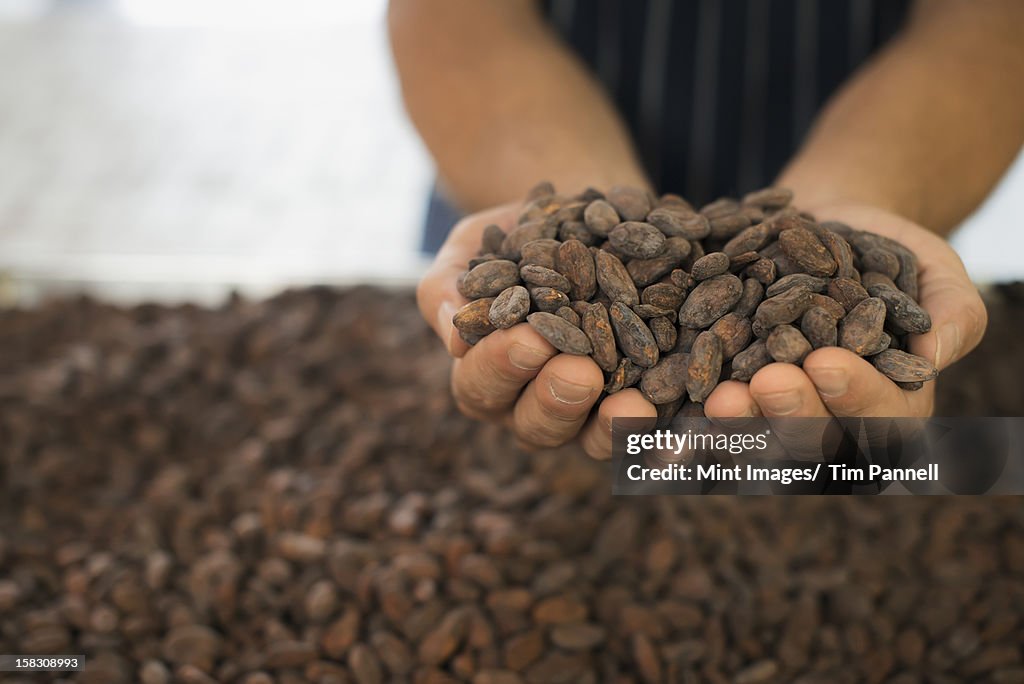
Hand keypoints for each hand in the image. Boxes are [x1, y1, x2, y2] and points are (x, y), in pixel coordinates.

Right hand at [417, 205, 656, 455]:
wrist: (589, 218)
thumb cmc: (518, 235)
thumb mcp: (474, 247)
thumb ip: (451, 287)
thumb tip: (453, 333)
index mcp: (489, 376)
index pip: (482, 384)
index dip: (501, 367)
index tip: (526, 338)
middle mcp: (538, 405)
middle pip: (538, 425)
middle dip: (557, 400)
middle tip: (579, 372)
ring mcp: (595, 413)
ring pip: (599, 440)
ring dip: (616, 428)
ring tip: (634, 405)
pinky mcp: (650, 403)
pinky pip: (662, 429)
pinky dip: (675, 427)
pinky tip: (691, 414)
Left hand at [704, 203, 986, 419]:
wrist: (822, 226)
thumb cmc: (892, 251)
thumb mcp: (937, 272)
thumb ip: (953, 313)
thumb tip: (931, 356)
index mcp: (889, 404)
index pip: (880, 416)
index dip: (854, 396)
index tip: (827, 363)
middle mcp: (828, 418)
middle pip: (812, 436)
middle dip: (790, 412)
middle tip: (768, 383)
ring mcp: (773, 408)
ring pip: (756, 431)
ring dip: (738, 418)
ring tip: (719, 397)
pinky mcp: (725, 386)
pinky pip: (709, 401)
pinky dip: (694, 398)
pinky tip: (678, 388)